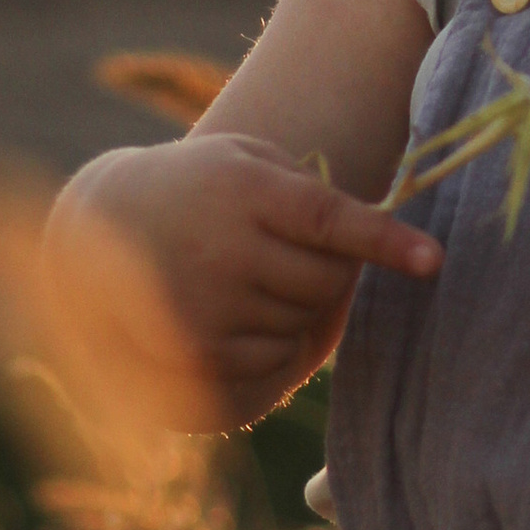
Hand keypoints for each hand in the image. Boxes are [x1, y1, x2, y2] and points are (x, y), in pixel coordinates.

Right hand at [49, 134, 438, 431]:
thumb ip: (306, 192)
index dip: (386, 241)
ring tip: (257, 281)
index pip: (330, 220)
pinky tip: (247, 318)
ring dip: (300, 312)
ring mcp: (206, 308)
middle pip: (328, 282)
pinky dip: (279, 351)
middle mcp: (224, 251)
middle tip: (299, 257)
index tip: (434, 261)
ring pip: (304, 326)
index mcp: (243, 192)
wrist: (95, 232)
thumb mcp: (242, 162)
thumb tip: (368, 249)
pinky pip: (275, 366)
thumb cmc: (195, 190)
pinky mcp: (194, 356)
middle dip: (332, 276)